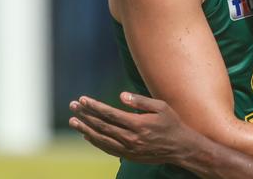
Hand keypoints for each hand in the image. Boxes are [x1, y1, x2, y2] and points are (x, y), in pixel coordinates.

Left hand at [69, 92, 193, 163]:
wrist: (180, 147)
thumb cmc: (171, 123)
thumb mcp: (161, 107)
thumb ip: (140, 101)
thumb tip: (121, 96)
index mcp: (138, 124)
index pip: (109, 114)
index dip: (94, 106)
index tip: (83, 99)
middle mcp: (130, 138)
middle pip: (102, 126)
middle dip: (85, 115)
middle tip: (73, 105)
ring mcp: (128, 149)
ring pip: (101, 139)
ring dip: (85, 129)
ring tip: (73, 121)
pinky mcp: (128, 156)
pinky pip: (107, 148)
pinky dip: (95, 141)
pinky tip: (87, 135)